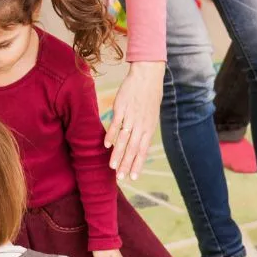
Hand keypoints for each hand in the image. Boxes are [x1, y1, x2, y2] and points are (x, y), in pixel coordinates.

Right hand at [107, 61, 164, 180]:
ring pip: (124, 139)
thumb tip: (137, 145)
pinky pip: (116, 124)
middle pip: (133, 149)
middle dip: (126, 164)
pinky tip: (106, 145)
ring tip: (112, 166)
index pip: (143, 151)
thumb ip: (143, 131)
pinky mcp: (121, 108)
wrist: (147, 78)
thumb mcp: (150, 117)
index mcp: (149, 129)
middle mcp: (141, 125)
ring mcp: (131, 117)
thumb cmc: (148, 99)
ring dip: (117, 154)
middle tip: (120, 178)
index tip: (132, 177)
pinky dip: (111, 135)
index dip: (137, 164)